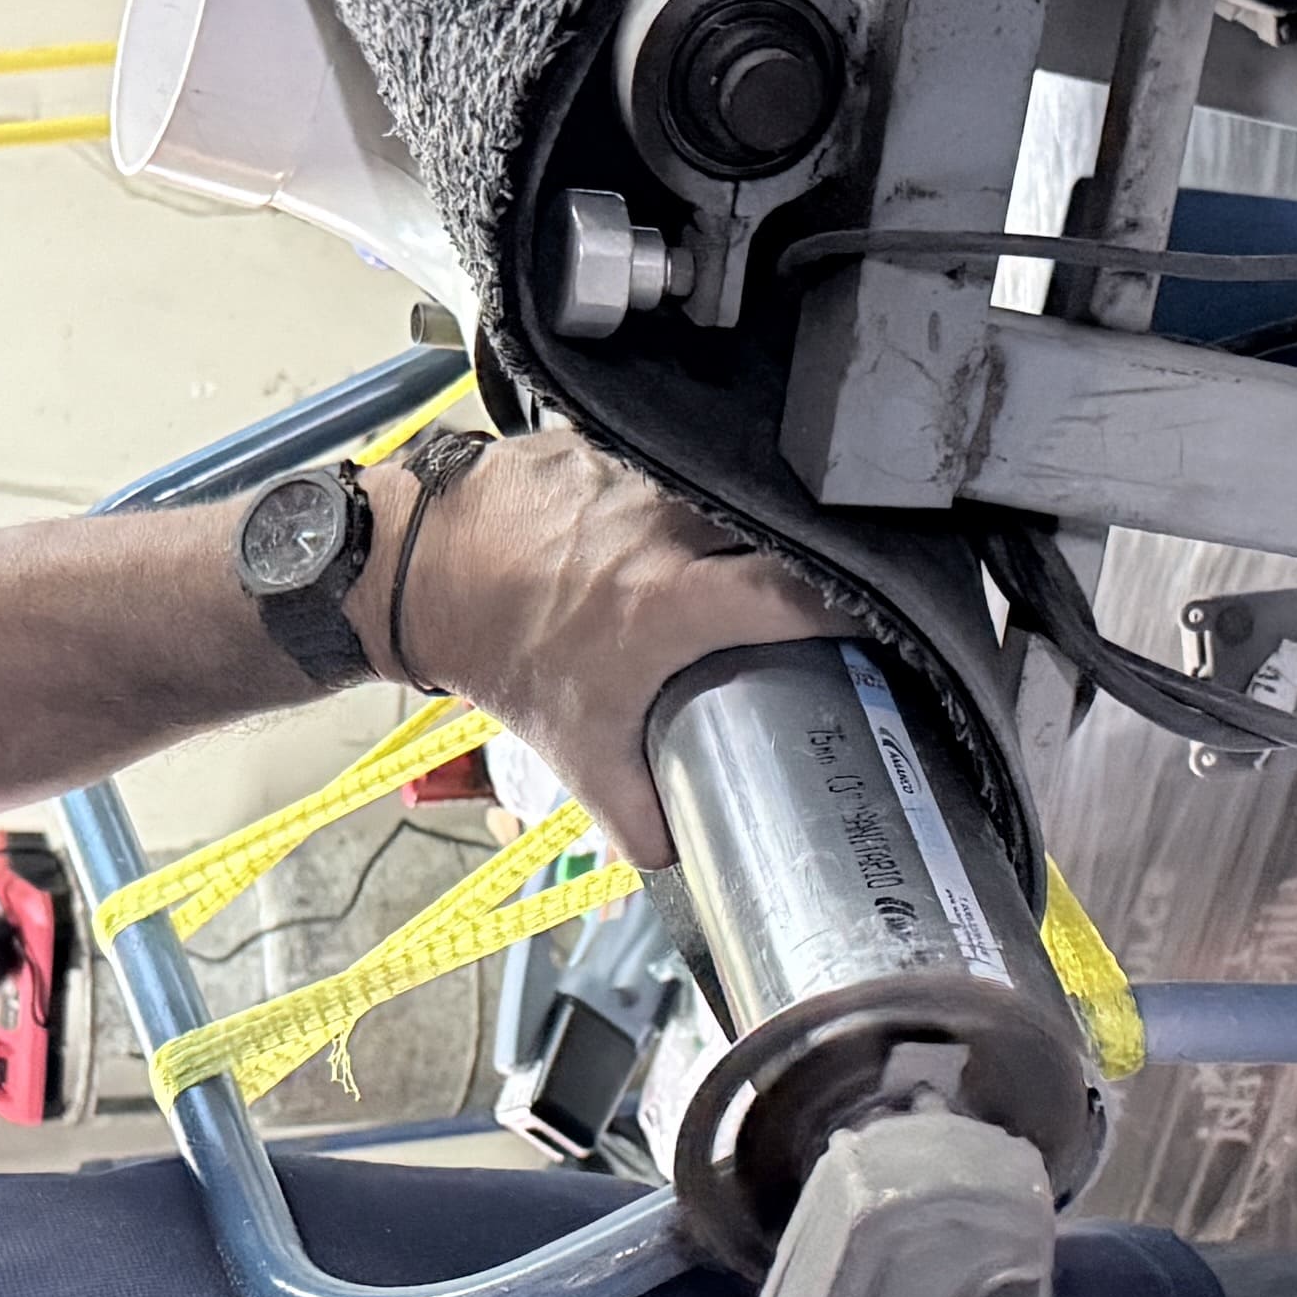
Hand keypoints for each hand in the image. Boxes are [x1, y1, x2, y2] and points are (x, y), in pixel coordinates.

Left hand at [375, 435, 843, 863]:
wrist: (422, 576)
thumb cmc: (501, 655)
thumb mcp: (575, 748)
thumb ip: (634, 813)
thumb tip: (676, 858)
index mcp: (674, 601)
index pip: (798, 594)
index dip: (849, 608)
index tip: (874, 622)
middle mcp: (667, 525)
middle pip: (778, 529)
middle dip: (806, 557)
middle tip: (819, 587)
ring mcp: (639, 472)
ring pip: (727, 485)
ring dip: (743, 517)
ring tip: (754, 547)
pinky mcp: (611, 438)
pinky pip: (675, 455)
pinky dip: (688, 480)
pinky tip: (693, 505)